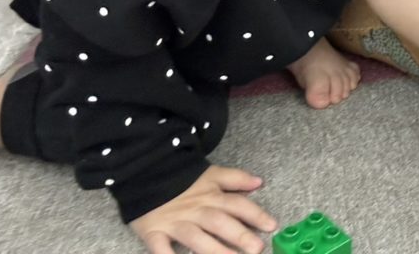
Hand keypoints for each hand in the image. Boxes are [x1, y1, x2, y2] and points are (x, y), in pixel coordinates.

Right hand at [130, 165, 276, 253]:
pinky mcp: (154, 231)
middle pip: (219, 222)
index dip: (255, 214)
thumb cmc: (184, 179)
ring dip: (213, 251)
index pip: (237, 204)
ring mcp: (175, 222)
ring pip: (196, 238)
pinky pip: (160, 247)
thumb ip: (236, 179)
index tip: (272, 226)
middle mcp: (196, 210)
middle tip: (256, 248)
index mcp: (211, 195)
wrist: (146, 173)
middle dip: (238, 235)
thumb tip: (259, 183)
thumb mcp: (212, 174)